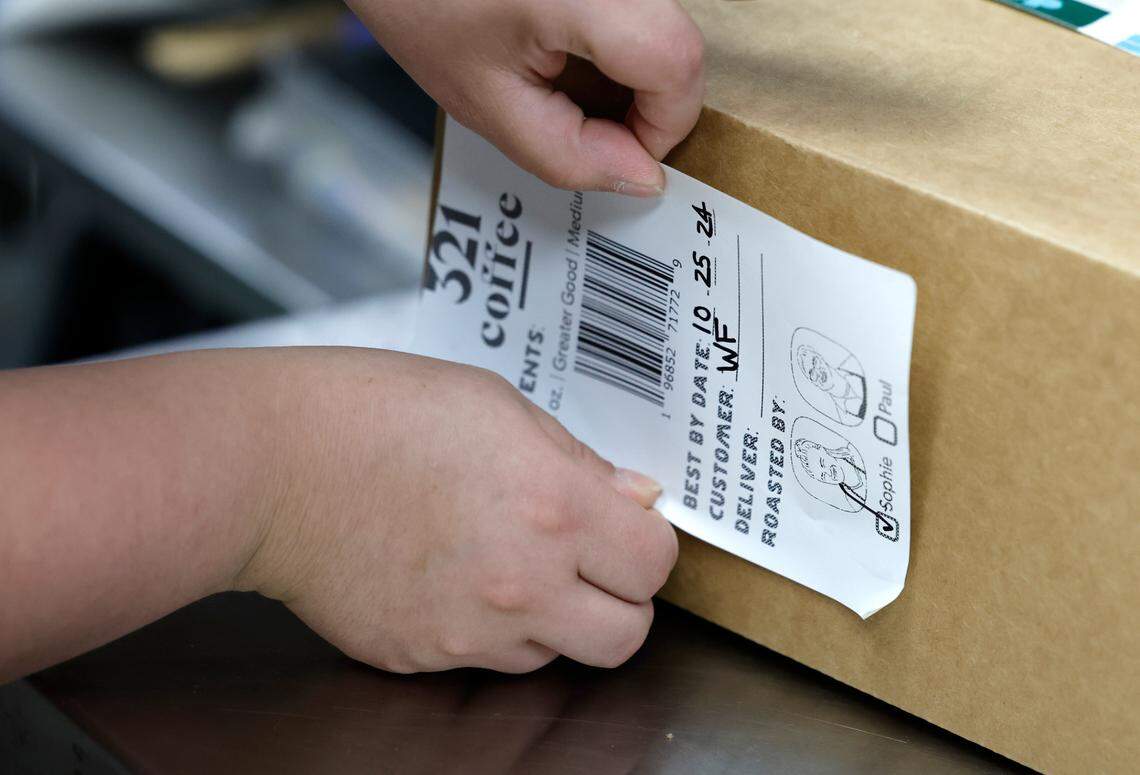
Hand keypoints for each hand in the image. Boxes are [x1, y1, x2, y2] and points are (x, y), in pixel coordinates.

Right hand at [238, 348, 677, 672]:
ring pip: (556, 654)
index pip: (655, 562)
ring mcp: (470, 632)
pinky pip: (484, 661)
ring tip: (506, 561)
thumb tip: (632, 497)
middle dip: (621, 599)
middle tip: (592, 562)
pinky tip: (452, 577)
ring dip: (553, 617)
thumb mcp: (497, 403)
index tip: (629, 528)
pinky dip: (487, 630)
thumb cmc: (373, 413)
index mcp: (552, 505)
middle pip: (627, 636)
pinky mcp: (422, 658)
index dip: (648, 543)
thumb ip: (577, 459)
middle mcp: (522, 582)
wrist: (272, 465)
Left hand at [349, 0, 704, 195]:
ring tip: (570, 81)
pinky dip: (620, 47)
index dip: (663, 125)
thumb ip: (568, 156)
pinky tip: (570, 53)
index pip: (677, 64)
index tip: (622, 150)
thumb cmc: (421, 6)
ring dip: (635, 75)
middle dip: (651, 103)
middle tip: (590, 120)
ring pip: (667, 27)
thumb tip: (641, 176)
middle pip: (681, 44)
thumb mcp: (487, 105)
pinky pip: (643, 12)